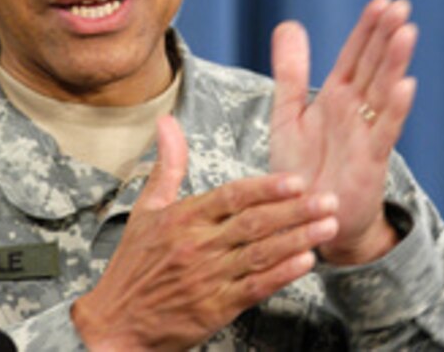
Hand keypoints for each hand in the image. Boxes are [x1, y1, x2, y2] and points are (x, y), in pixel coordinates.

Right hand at [72, 116, 339, 350]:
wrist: (115, 322)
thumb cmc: (132, 264)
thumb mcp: (145, 209)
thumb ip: (167, 165)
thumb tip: (167, 121)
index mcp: (181, 218)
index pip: (231, 196)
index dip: (267, 188)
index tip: (297, 180)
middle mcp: (196, 245)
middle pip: (253, 223)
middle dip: (295, 210)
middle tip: (328, 200)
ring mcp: (207, 278)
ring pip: (260, 253)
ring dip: (297, 239)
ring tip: (328, 227)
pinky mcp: (214, 308)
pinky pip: (254, 287)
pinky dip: (281, 275)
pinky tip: (305, 262)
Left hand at [269, 0, 418, 264]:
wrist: (308, 218)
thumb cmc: (302, 168)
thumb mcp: (288, 113)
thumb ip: (290, 71)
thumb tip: (291, 23)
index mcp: (335, 96)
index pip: (354, 54)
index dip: (368, 29)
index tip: (383, 1)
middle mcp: (355, 110)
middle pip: (373, 66)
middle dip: (386, 37)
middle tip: (401, 6)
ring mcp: (366, 133)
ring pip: (383, 91)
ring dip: (395, 63)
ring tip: (407, 33)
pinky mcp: (370, 160)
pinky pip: (384, 131)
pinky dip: (395, 108)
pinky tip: (405, 85)